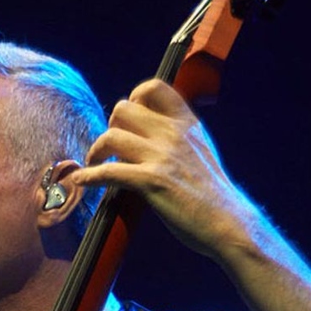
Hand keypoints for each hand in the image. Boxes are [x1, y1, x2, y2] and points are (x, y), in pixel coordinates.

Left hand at [73, 78, 261, 260]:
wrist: (228, 223)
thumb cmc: (212, 193)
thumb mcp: (201, 150)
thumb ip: (179, 135)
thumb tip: (152, 129)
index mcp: (187, 124)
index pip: (153, 88)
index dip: (133, 98)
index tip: (128, 119)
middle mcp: (174, 134)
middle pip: (123, 109)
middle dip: (111, 126)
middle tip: (110, 147)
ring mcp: (163, 156)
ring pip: (111, 137)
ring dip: (96, 151)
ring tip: (95, 163)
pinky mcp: (152, 181)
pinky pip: (109, 172)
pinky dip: (89, 177)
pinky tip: (82, 181)